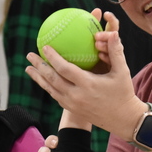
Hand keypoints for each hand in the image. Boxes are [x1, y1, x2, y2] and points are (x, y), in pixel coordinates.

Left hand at [25, 22, 141, 137]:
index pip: (65, 70)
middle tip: (30, 55)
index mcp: (87, 85)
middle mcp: (76, 96)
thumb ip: (116, 52)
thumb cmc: (123, 93)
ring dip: (38, 77)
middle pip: (52, 80)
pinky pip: (55, 95)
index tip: (45, 46)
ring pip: (50, 89)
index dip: (53, 58)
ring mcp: (72, 104)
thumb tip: (113, 32)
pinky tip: (42, 79)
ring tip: (28, 67)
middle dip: (39, 66)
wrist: (122, 119)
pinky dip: (46, 86)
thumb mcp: (122, 72)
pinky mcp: (71, 109)